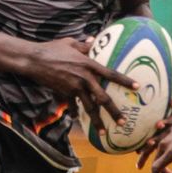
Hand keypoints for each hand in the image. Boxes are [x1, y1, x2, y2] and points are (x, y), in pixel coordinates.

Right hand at [22, 37, 137, 129]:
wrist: (34, 60)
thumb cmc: (52, 48)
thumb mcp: (70, 42)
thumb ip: (84, 44)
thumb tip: (93, 41)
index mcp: (88, 64)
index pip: (111, 74)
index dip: (124, 81)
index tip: (137, 87)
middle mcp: (84, 78)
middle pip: (103, 98)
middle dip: (114, 111)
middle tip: (124, 121)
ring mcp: (74, 87)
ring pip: (89, 107)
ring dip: (97, 120)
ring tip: (104, 131)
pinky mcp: (64, 93)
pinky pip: (72, 105)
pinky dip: (75, 112)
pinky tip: (76, 118)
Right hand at [138, 100, 171, 172]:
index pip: (156, 168)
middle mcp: (164, 144)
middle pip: (155, 161)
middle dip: (158, 171)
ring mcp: (163, 136)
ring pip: (150, 151)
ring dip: (147, 159)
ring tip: (140, 166)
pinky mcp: (164, 129)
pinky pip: (152, 141)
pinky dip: (148, 148)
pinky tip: (147, 151)